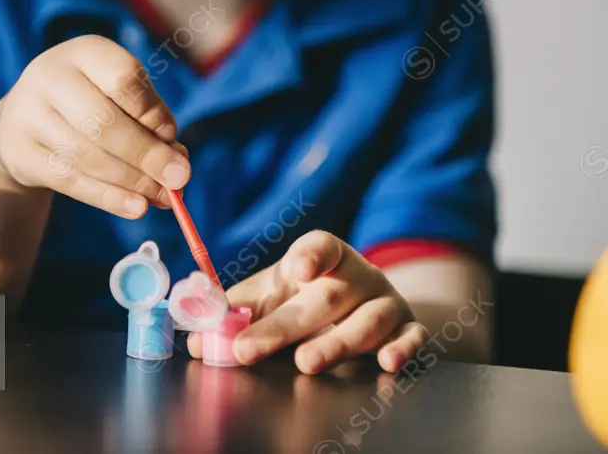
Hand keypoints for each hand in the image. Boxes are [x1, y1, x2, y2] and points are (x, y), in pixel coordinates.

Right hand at [0, 35, 188, 218]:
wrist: (23, 121)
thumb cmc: (90, 103)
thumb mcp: (119, 97)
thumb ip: (151, 123)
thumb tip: (178, 166)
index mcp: (86, 53)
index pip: (122, 77)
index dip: (151, 112)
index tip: (172, 137)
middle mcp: (51, 77)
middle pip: (103, 122)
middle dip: (147, 155)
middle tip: (180, 180)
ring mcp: (30, 114)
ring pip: (88, 156)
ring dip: (132, 182)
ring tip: (163, 198)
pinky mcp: (21, 153)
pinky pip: (70, 180)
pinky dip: (108, 197)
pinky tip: (136, 207)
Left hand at [187, 231, 426, 373]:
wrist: (369, 303)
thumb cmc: (311, 297)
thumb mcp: (276, 295)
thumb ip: (238, 313)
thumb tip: (196, 340)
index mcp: (326, 257)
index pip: (321, 246)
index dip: (311, 255)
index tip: (298, 268)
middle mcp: (359, 275)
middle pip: (327, 297)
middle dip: (286, 325)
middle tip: (249, 348)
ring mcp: (386, 301)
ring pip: (368, 320)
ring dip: (338, 343)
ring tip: (307, 362)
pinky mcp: (408, 327)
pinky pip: (411, 337)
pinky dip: (403, 348)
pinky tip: (387, 361)